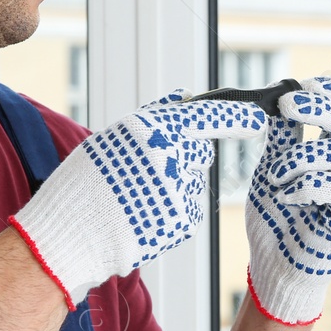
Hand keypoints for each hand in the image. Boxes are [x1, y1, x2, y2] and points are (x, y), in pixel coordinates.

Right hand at [11, 91, 265, 307]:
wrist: (71, 235)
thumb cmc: (86, 183)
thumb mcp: (113, 138)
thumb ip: (155, 115)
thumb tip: (186, 95)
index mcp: (151, 130)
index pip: (208, 116)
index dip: (237, 117)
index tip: (259, 116)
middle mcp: (170, 158)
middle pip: (201, 151)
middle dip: (186, 156)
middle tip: (151, 170)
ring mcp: (178, 192)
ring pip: (193, 181)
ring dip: (175, 185)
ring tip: (137, 197)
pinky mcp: (183, 221)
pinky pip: (189, 206)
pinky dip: (172, 209)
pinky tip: (143, 214)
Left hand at [244, 76, 330, 324]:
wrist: (274, 266)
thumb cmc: (276, 220)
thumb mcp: (273, 168)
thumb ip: (282, 138)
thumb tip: (278, 97)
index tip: (302, 86)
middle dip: (319, 106)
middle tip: (287, 105)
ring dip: (300, 157)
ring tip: (275, 176)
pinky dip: (304, 186)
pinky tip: (286, 197)